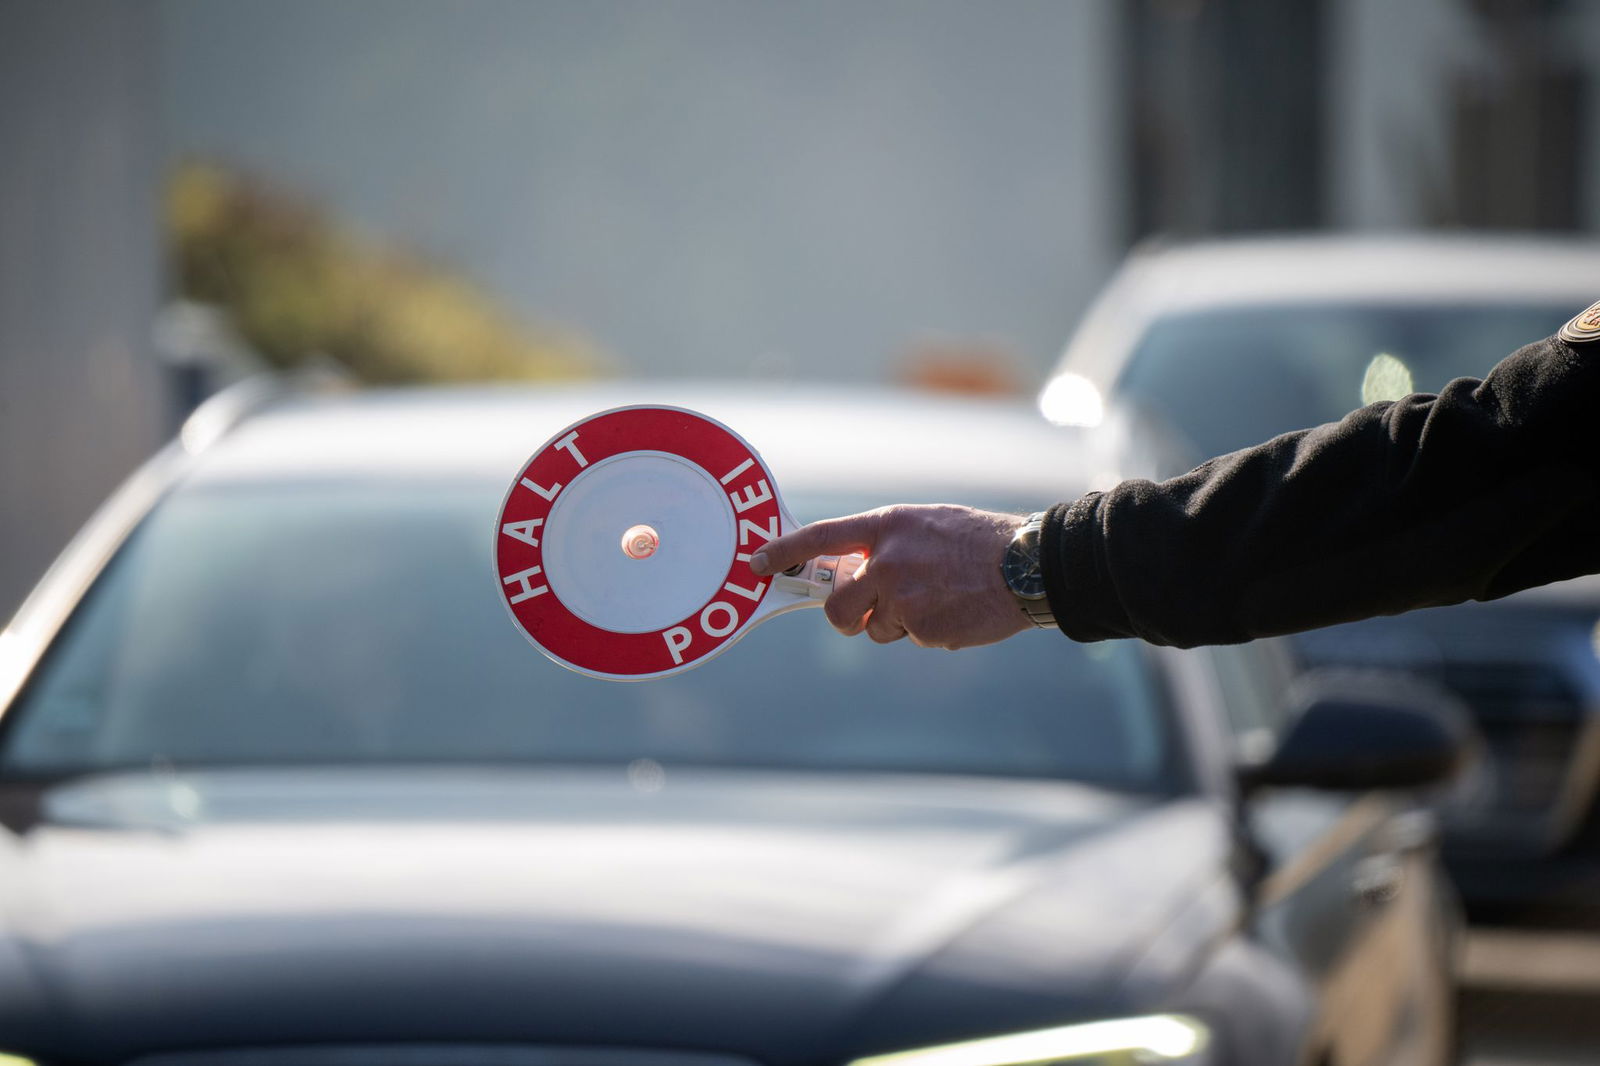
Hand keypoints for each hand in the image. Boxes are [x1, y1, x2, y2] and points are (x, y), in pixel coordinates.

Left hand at [749, 504, 1032, 648]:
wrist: (1027, 565)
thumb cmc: (978, 541)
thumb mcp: (925, 525)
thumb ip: (885, 545)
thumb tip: (851, 574)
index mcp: (887, 527)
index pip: (820, 537)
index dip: (783, 551)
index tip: (758, 563)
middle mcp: (887, 562)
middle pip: (837, 604)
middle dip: (845, 616)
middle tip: (863, 613)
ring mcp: (902, 599)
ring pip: (875, 627)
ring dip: (896, 623)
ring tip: (936, 600)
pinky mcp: (922, 630)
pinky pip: (909, 638)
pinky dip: (926, 632)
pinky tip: (954, 612)